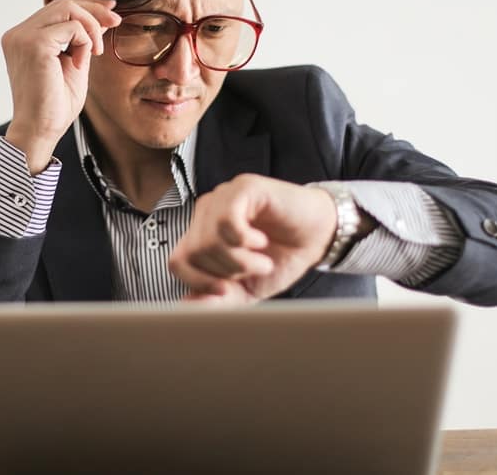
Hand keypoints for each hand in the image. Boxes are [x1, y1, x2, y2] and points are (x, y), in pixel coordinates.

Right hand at [1, 0, 120, 172]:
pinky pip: (72, 27)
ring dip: (91, 27)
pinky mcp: (33, 44)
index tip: (111, 10)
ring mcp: (22, 37)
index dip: (86, 4)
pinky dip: (85, 42)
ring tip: (96, 52)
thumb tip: (101, 16)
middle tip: (117, 23)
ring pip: (67, 8)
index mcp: (23, 38)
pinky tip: (81, 64)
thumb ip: (81, 40)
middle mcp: (18, 34)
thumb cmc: (55, 105)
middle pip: (62, 3)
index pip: (56, 8)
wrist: (41, 130)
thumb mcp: (73, 63)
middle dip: (94, 10)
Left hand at [168, 174, 338, 304]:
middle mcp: (207, 212)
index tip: (227, 290)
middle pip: (193, 253)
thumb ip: (217, 300)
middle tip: (254, 270)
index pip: (177, 261)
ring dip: (240, 260)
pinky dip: (245, 240)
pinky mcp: (243, 188)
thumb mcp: (247, 289)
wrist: (318, 238)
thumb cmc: (281, 258)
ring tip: (262, 259)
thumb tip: (187, 308)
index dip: (198, 282)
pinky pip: (226, 220)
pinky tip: (261, 241)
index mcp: (201, 234)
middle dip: (226, 272)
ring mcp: (223, 197)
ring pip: (208, 239)